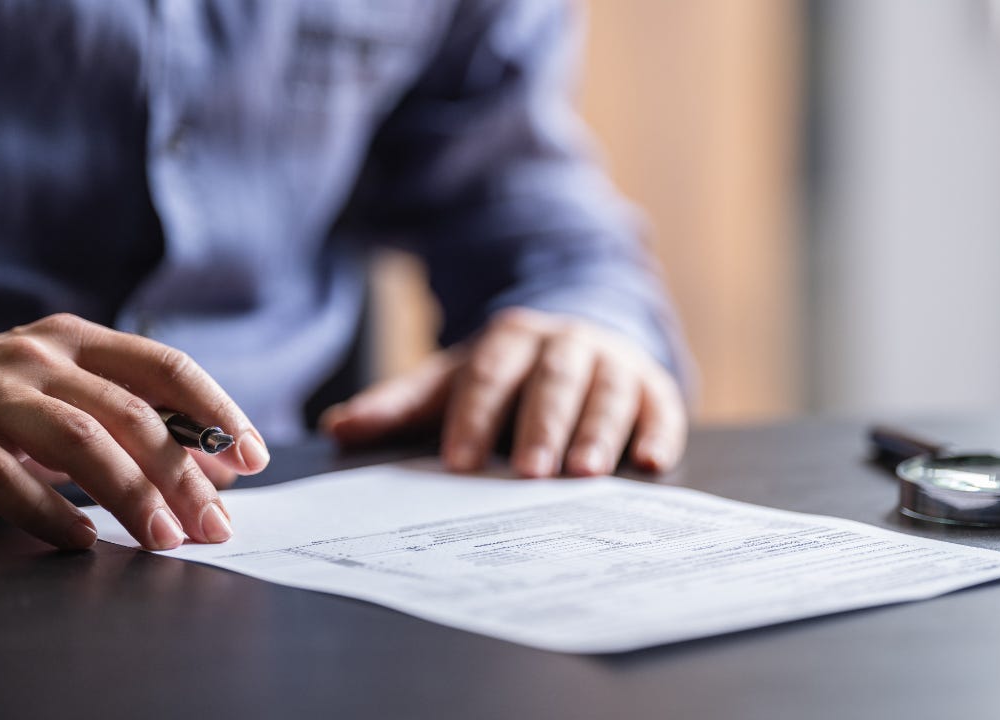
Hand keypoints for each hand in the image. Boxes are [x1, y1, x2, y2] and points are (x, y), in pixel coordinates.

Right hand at [0, 314, 268, 549]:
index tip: (254, 458)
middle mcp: (37, 357)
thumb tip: (221, 471)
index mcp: (80, 341)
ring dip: (130, 495)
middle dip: (182, 474)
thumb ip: (139, 425)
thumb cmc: (1, 413)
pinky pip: (4, 479)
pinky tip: (81, 542)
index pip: (166, 367)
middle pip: (131, 412)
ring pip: (79, 441)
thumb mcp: (71, 400)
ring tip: (164, 538)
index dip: (216, 412)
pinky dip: (48, 513)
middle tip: (215, 525)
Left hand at [322, 308, 686, 476]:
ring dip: (598, 432)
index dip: (473, 417)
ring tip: (586, 474)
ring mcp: (613, 362)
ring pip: (606, 392)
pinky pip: (661, 407)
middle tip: (528, 474)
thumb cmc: (506, 377)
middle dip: (540, 426)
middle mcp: (565, 344)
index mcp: (510, 339)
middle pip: (552, 382)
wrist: (578, 343)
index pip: (487, 375)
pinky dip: (658, 432)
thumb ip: (400, 405)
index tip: (458, 463)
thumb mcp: (452, 382)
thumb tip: (339, 428)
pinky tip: (651, 462)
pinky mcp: (652, 386)